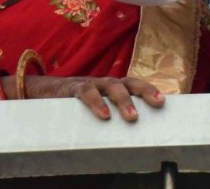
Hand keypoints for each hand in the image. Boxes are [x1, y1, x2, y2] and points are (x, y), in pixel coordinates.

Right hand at [24, 75, 165, 121]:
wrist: (46, 90)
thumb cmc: (79, 101)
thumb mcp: (99, 104)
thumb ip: (114, 110)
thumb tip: (134, 127)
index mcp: (115, 85)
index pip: (136, 84)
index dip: (150, 90)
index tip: (163, 101)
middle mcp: (106, 82)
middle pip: (130, 82)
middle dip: (145, 91)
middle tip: (157, 103)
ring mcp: (92, 83)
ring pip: (112, 86)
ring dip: (124, 100)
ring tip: (132, 117)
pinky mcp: (75, 88)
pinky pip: (87, 93)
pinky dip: (97, 103)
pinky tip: (104, 114)